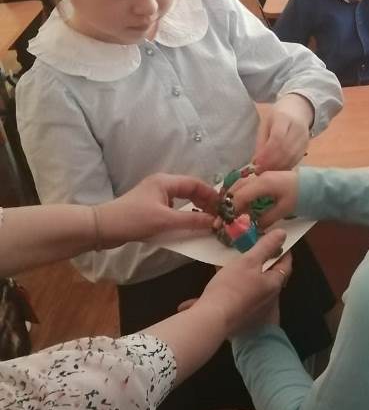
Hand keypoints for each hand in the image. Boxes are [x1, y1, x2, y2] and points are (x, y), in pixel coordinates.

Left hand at [96, 174, 218, 246]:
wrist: (103, 228)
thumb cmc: (134, 220)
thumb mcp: (165, 221)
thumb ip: (192, 221)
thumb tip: (215, 222)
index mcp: (165, 182)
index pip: (195, 184)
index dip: (211, 195)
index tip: (224, 207)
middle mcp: (161, 185)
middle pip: (189, 190)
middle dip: (205, 202)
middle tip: (217, 216)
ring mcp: (154, 197)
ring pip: (181, 201)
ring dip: (194, 210)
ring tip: (207, 221)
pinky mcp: (149, 209)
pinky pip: (173, 210)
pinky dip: (183, 216)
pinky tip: (188, 226)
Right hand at [195, 230, 291, 334]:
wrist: (213, 319)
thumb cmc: (233, 287)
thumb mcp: (249, 261)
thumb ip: (265, 247)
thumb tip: (283, 233)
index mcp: (274, 283)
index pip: (286, 264)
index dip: (284, 250)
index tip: (279, 240)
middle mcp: (268, 296)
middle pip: (270, 274)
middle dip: (264, 260)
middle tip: (257, 247)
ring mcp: (255, 306)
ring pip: (255, 283)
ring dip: (249, 271)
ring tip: (239, 258)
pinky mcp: (240, 311)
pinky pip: (242, 292)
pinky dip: (237, 282)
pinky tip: (224, 275)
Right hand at [229, 170, 298, 227]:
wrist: (314, 184)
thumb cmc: (301, 195)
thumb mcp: (284, 210)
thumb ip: (266, 218)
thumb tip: (254, 227)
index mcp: (262, 183)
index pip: (240, 196)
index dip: (232, 210)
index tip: (229, 222)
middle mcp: (259, 176)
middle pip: (236, 188)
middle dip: (229, 204)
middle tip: (226, 219)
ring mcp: (262, 175)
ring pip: (240, 185)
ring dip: (235, 198)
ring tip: (233, 213)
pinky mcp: (265, 177)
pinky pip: (248, 184)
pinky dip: (242, 194)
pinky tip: (243, 205)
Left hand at [252, 95, 313, 170]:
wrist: (299, 109)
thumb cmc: (278, 116)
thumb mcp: (266, 123)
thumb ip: (262, 141)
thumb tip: (257, 162)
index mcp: (284, 118)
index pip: (277, 138)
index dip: (267, 153)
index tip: (257, 164)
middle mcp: (298, 128)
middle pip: (286, 149)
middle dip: (272, 163)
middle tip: (260, 171)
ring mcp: (305, 138)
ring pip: (292, 157)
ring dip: (279, 168)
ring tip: (267, 173)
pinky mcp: (307, 146)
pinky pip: (297, 160)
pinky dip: (286, 167)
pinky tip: (277, 171)